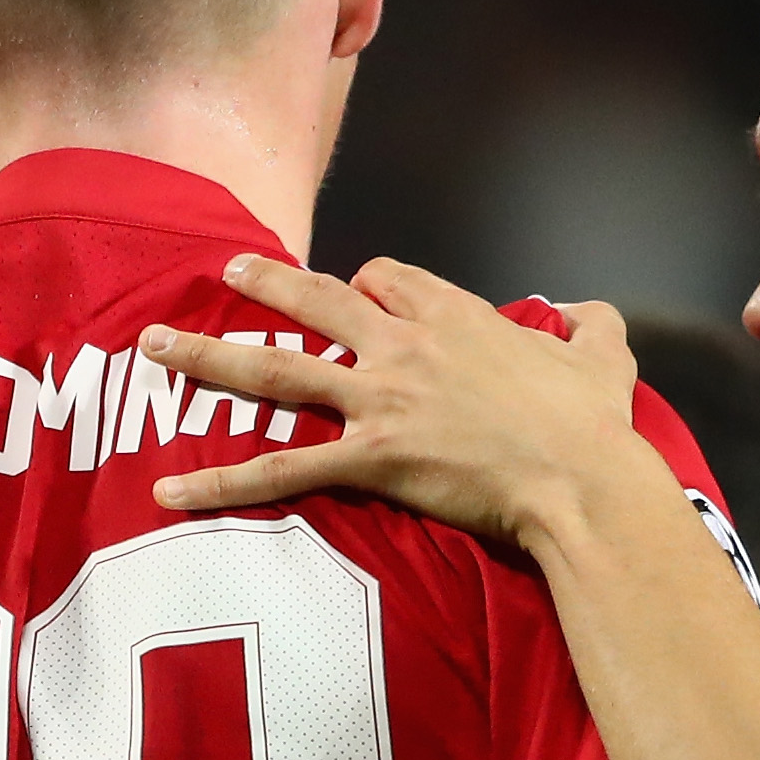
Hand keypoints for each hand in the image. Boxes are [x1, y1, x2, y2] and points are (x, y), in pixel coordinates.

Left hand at [137, 255, 648, 550]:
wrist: (583, 481)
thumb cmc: (593, 426)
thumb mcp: (604, 356)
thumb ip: (591, 324)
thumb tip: (587, 313)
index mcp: (454, 314)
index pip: (386, 278)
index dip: (368, 285)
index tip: (360, 295)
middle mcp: (404, 346)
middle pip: (315, 301)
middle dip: (265, 282)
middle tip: (227, 270)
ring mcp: (379, 400)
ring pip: (274, 371)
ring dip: (207, 356)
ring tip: (156, 346)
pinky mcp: (368, 458)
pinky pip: (278, 471)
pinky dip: (219, 482)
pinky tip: (168, 489)